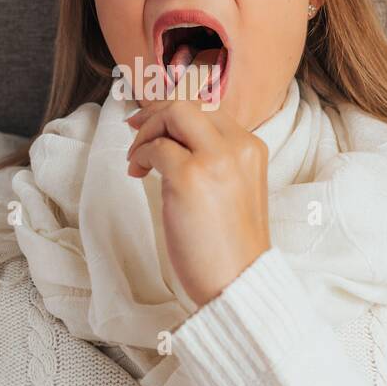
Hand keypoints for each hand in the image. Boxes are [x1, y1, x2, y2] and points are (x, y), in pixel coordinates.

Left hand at [126, 96, 270, 305]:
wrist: (239, 281)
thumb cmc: (230, 245)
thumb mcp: (233, 189)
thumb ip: (214, 160)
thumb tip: (172, 138)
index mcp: (251, 148)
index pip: (209, 109)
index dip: (174, 113)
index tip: (153, 126)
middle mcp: (238, 146)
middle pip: (189, 104)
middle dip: (155, 114)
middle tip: (135, 134)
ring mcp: (216, 159)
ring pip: (174, 113)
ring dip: (146, 132)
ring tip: (137, 160)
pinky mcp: (190, 177)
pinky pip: (156, 147)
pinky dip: (140, 155)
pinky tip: (139, 174)